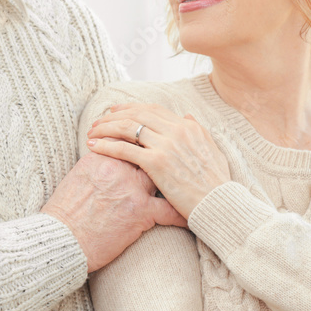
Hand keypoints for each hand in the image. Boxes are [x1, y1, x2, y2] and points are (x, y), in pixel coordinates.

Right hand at [41, 150, 186, 272]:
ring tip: (193, 178)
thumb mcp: (78, 176)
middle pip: (151, 152)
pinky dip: (182, 211)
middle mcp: (119, 167)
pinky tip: (192, 212)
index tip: (158, 137)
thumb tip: (107, 150)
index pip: (132, 139)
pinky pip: (169, 210)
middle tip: (181, 153)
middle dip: (165, 153)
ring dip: (177, 177)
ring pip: (164, 175)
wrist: (60, 241)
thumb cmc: (65, 213)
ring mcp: (131, 188)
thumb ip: (98, 160)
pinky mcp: (140, 212)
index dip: (146, 137)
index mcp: (103, 156)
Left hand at [86, 103, 230, 219]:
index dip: (131, 108)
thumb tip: (187, 116)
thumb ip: (198, 130)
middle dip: (114, 115)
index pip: (153, 109)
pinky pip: (125, 148)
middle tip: (99, 120)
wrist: (218, 203)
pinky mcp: (157, 163)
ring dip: (106, 127)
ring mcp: (166, 145)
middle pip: (137, 114)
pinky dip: (106, 145)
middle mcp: (177, 131)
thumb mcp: (212, 149)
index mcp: (188, 126)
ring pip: (128, 127)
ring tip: (92, 132)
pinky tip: (94, 146)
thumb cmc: (216, 182)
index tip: (116, 111)